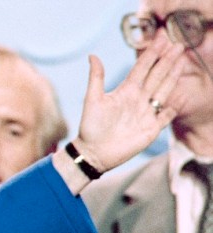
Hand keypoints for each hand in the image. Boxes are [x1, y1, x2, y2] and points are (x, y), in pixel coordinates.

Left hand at [73, 34, 183, 172]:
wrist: (93, 152)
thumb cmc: (90, 126)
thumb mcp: (92, 100)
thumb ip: (96, 78)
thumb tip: (92, 55)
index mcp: (126, 90)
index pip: (142, 68)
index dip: (152, 54)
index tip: (162, 40)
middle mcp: (138, 99)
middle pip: (157, 75)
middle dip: (168, 60)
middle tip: (178, 44)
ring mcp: (146, 113)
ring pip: (164, 90)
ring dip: (173, 77)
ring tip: (183, 61)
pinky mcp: (151, 128)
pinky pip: (166, 116)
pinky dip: (173, 108)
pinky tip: (179, 99)